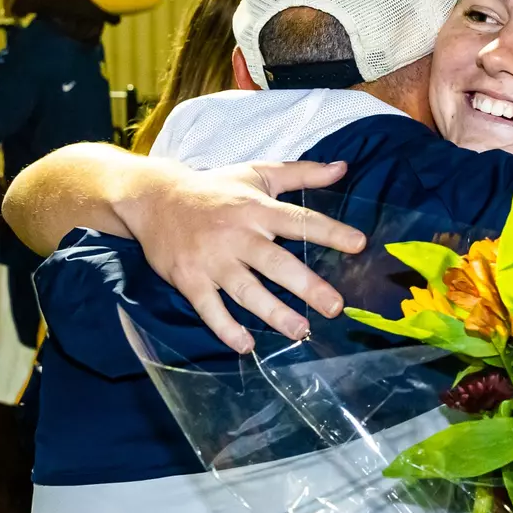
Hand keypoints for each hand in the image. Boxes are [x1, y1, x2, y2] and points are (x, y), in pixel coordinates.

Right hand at [121, 159, 362, 351]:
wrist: (154, 198)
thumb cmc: (214, 189)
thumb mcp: (257, 173)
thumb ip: (301, 173)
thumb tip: (342, 168)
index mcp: (257, 209)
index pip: (299, 220)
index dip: (330, 231)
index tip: (358, 244)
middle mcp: (237, 234)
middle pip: (275, 263)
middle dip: (306, 285)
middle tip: (334, 307)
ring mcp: (212, 259)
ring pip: (246, 290)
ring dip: (272, 313)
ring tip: (299, 331)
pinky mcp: (190, 278)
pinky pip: (209, 308)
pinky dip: (225, 328)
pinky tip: (245, 345)